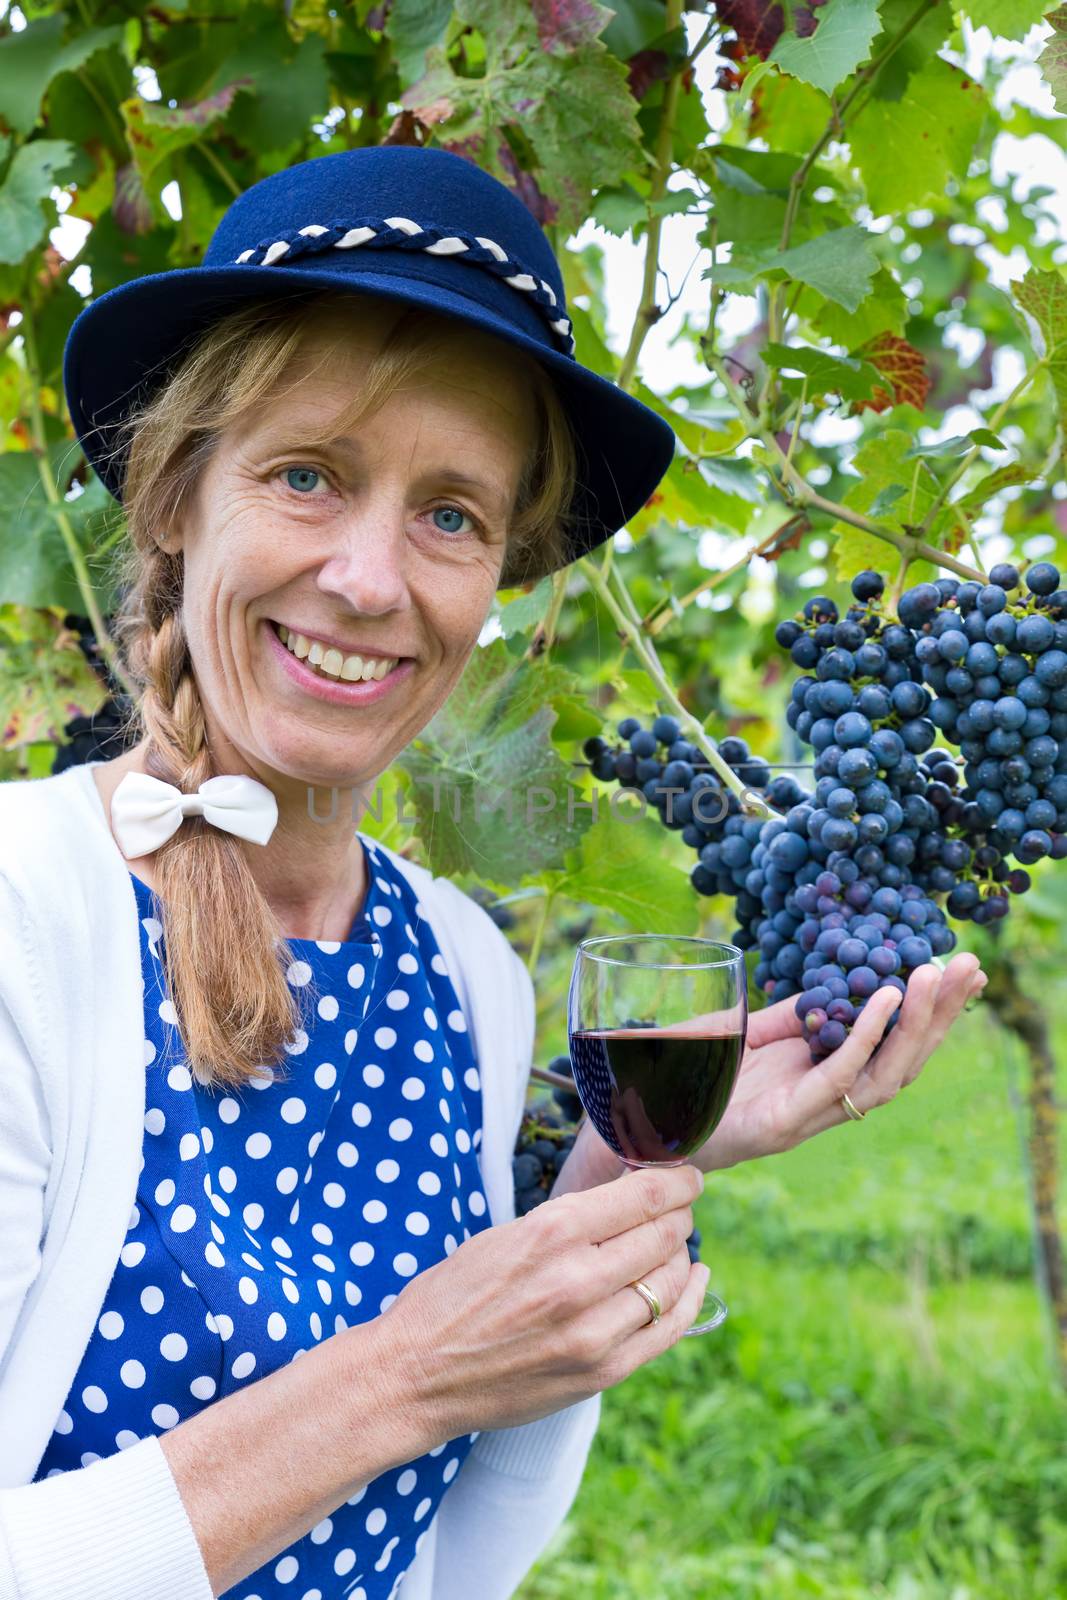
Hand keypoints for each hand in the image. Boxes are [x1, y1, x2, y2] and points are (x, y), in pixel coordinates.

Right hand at [379, 1162, 707, 1443]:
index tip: (686, 1175)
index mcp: (551, 1232)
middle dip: (679, 1214)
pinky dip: (689, 1300)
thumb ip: (567, 1221)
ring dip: (680, 1255)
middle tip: (679, 1207)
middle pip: (664, 1234)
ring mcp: (594, 1331)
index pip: (644, 1195)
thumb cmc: (452, 1297)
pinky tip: (695, 1280)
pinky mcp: (601, 1372)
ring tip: (675, 1244)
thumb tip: (626, 1201)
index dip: (676, 1181)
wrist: (418, 1374)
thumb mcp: (504, 1235)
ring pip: (670, 1280)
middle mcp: (579, 1279)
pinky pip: (666, 1329)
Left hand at [693, 952, 985, 1173]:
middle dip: (940, 1015)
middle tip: (972, 966)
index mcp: (821, 1080)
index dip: (930, 1015)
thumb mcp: (746, 1032)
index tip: (961, 971)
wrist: (639, 1123)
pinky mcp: (784, 1123)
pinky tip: (885, 998)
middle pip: (902, 1061)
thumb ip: (790, 1016)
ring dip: (915, 1024)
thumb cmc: (687, 1080)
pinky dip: (865, 1037)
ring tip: (935, 975)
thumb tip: (834, 985)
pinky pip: (838, 1078)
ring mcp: (807, 1116)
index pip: (893, 1048)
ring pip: (884, 1074)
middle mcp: (825, 1103)